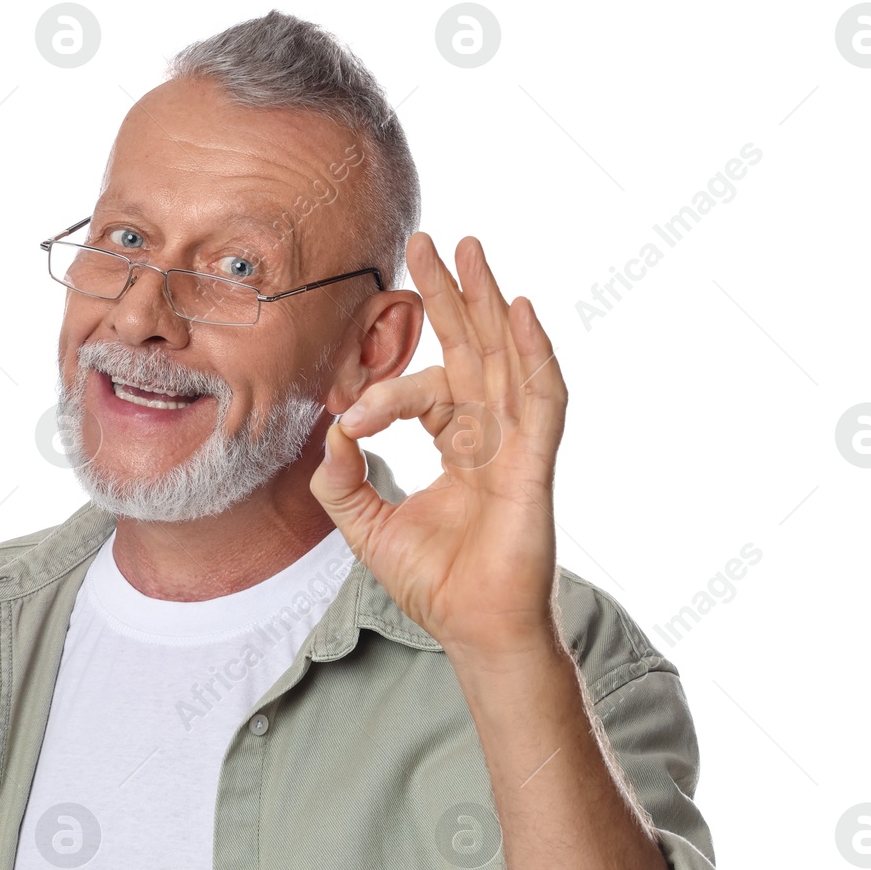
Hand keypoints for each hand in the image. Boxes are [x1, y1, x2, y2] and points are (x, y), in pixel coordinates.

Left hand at [310, 232, 568, 660]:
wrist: (472, 628)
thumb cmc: (434, 584)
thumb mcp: (367, 527)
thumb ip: (342, 481)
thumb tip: (329, 431)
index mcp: (461, 444)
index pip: (428, 390)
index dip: (385, 392)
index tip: (348, 413)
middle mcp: (493, 434)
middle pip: (474, 348)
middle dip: (452, 295)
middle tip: (430, 241)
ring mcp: (518, 444)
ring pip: (506, 357)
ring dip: (489, 302)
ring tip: (471, 250)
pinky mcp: (535, 464)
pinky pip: (541, 398)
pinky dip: (532, 354)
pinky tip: (517, 311)